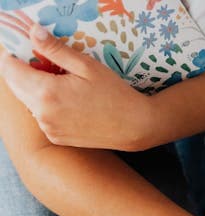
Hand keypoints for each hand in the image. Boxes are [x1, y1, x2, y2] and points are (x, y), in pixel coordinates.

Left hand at [0, 24, 152, 150]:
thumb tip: (33, 32)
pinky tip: (70, 102)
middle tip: (49, 65)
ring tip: (63, 84)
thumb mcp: (88, 67)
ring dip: (35, 89)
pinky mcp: (55, 137)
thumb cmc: (116, 95)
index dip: (14, 55)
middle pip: (14, 84)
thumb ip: (56, 50)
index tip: (29, 50)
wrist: (135, 127)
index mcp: (46, 93)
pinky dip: (47, 105)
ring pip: (27, 100)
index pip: (9, 68)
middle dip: (24, 71)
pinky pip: (40, 115)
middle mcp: (41, 113)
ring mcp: (47, 127)